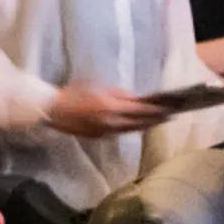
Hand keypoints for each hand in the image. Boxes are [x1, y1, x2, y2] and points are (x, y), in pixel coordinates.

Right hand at [46, 83, 170, 137]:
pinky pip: (118, 132)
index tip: (170, 109)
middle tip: (170, 117)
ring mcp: (105, 132)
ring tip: (156, 121)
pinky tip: (136, 124)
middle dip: (155, 120)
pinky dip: (129, 128)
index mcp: (111, 107)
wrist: (53, 110)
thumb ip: (119, 94)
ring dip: (144, 125)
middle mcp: (111, 122)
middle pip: (139, 123)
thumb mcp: (98, 87)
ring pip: (130, 130)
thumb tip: (134, 100)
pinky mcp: (99, 137)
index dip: (156, 110)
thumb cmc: (74, 93)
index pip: (141, 110)